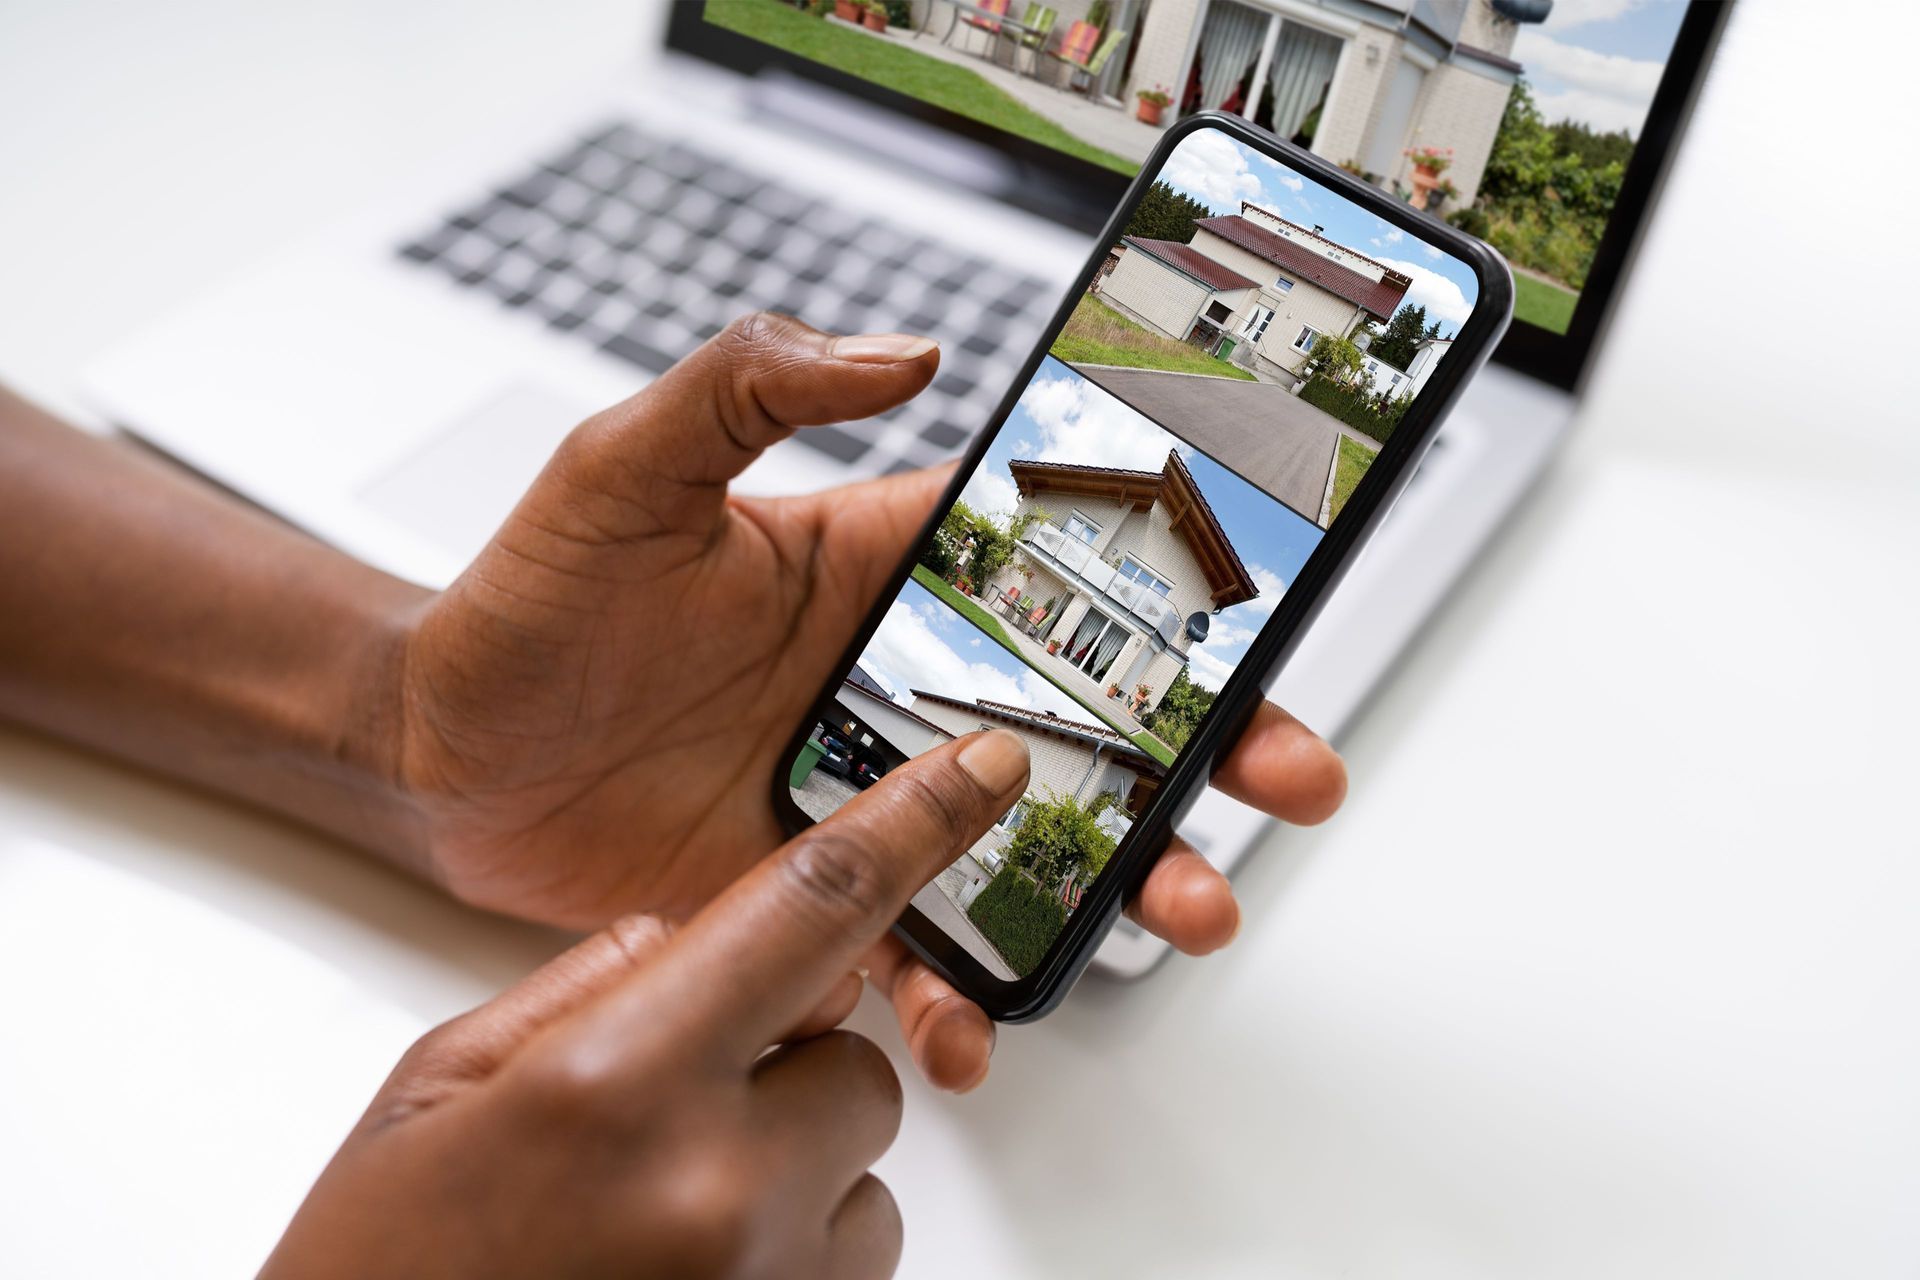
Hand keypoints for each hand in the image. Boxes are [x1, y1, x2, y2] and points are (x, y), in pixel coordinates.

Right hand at [262, 730, 1033, 1279]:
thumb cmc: (383, 1274)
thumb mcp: (442, 1085)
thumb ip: (595, 982)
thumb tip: (716, 935)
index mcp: (614, 1083)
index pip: (810, 909)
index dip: (914, 824)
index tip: (984, 770)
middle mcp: (718, 1188)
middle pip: (855, 1059)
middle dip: (787, 1062)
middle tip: (670, 1109)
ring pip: (865, 1166)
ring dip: (793, 1163)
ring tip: (659, 1212)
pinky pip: (853, 1255)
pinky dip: (796, 1244)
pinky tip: (688, 1262)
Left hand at [388, 313, 1346, 1088]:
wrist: (439, 755)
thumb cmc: (527, 599)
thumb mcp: (631, 467)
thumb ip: (755, 387)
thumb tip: (901, 343)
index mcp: (881, 569)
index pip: (1057, 564)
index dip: (1171, 587)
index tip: (1260, 616)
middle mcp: (897, 685)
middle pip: (1087, 715)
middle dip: (1202, 748)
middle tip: (1282, 780)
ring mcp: (867, 799)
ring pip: (1030, 844)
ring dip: (1119, 882)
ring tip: (1179, 913)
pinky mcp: (817, 893)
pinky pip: (913, 950)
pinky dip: (955, 994)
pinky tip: (975, 1025)